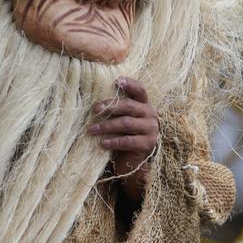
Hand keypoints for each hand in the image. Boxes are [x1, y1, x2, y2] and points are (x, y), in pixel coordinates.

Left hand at [88, 76, 159, 201]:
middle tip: (94, 109)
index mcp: (144, 104)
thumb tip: (95, 103)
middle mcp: (150, 114)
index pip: (140, 90)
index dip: (129, 84)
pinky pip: (127, 141)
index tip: (116, 80)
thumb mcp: (122, 119)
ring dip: (106, 126)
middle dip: (110, 106)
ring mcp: (151, 129)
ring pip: (126, 123)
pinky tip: (102, 143)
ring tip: (91, 129)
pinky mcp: (148, 144)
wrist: (134, 161)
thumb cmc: (124, 135)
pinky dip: (113, 141)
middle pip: (129, 106)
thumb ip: (116, 109)